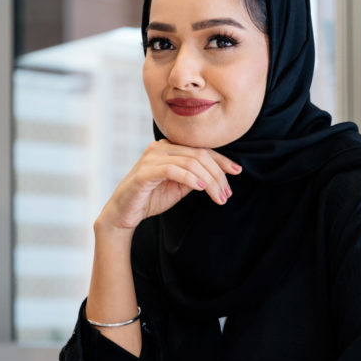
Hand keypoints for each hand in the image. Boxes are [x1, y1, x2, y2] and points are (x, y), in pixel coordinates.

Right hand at [96, 140, 240, 232]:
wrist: (123, 214)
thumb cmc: (149, 199)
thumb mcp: (178, 186)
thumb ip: (195, 177)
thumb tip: (218, 175)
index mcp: (168, 147)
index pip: (200, 149)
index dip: (221, 160)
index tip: (237, 172)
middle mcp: (159, 147)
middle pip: (199, 155)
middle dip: (218, 174)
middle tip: (227, 194)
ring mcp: (151, 158)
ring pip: (190, 162)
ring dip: (209, 180)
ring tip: (218, 196)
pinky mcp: (144, 173)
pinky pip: (173, 170)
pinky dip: (191, 179)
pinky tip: (202, 189)